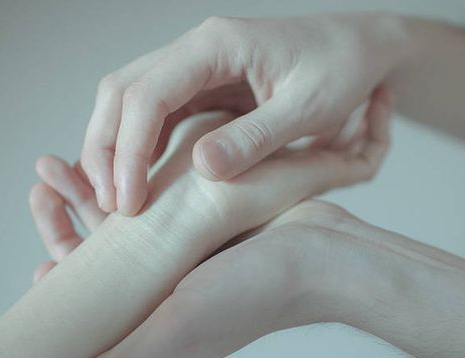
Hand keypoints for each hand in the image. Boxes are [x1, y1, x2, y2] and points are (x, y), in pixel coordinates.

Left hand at [32, 171, 368, 357]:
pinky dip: (135, 178)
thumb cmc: (260, 293)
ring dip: (92, 194)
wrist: (327, 250)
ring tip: (59, 163)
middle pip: (103, 256)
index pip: (93, 304)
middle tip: (44, 183)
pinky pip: (160, 198)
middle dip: (67, 223)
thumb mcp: (181, 328)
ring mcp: (191, 252)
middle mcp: (170, 287)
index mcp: (157, 319)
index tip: (35, 258)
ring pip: (127, 222)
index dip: (58, 278)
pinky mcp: (211, 221)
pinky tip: (124, 156)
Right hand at [81, 12, 403, 213]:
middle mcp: (197, 49)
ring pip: (130, 101)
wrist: (359, 47)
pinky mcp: (202, 85)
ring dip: (115, 149)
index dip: (130, 150)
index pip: (149, 95)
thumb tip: (201, 169)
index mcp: (218, 46)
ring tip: (117, 201)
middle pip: (121, 92)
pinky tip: (141, 182)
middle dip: (105, 148)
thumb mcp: (308, 108)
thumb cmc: (343, 70)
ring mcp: (196, 66)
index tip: (129, 202)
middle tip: (109, 206)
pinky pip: (154, 113)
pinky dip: (138, 146)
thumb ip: (257, 138)